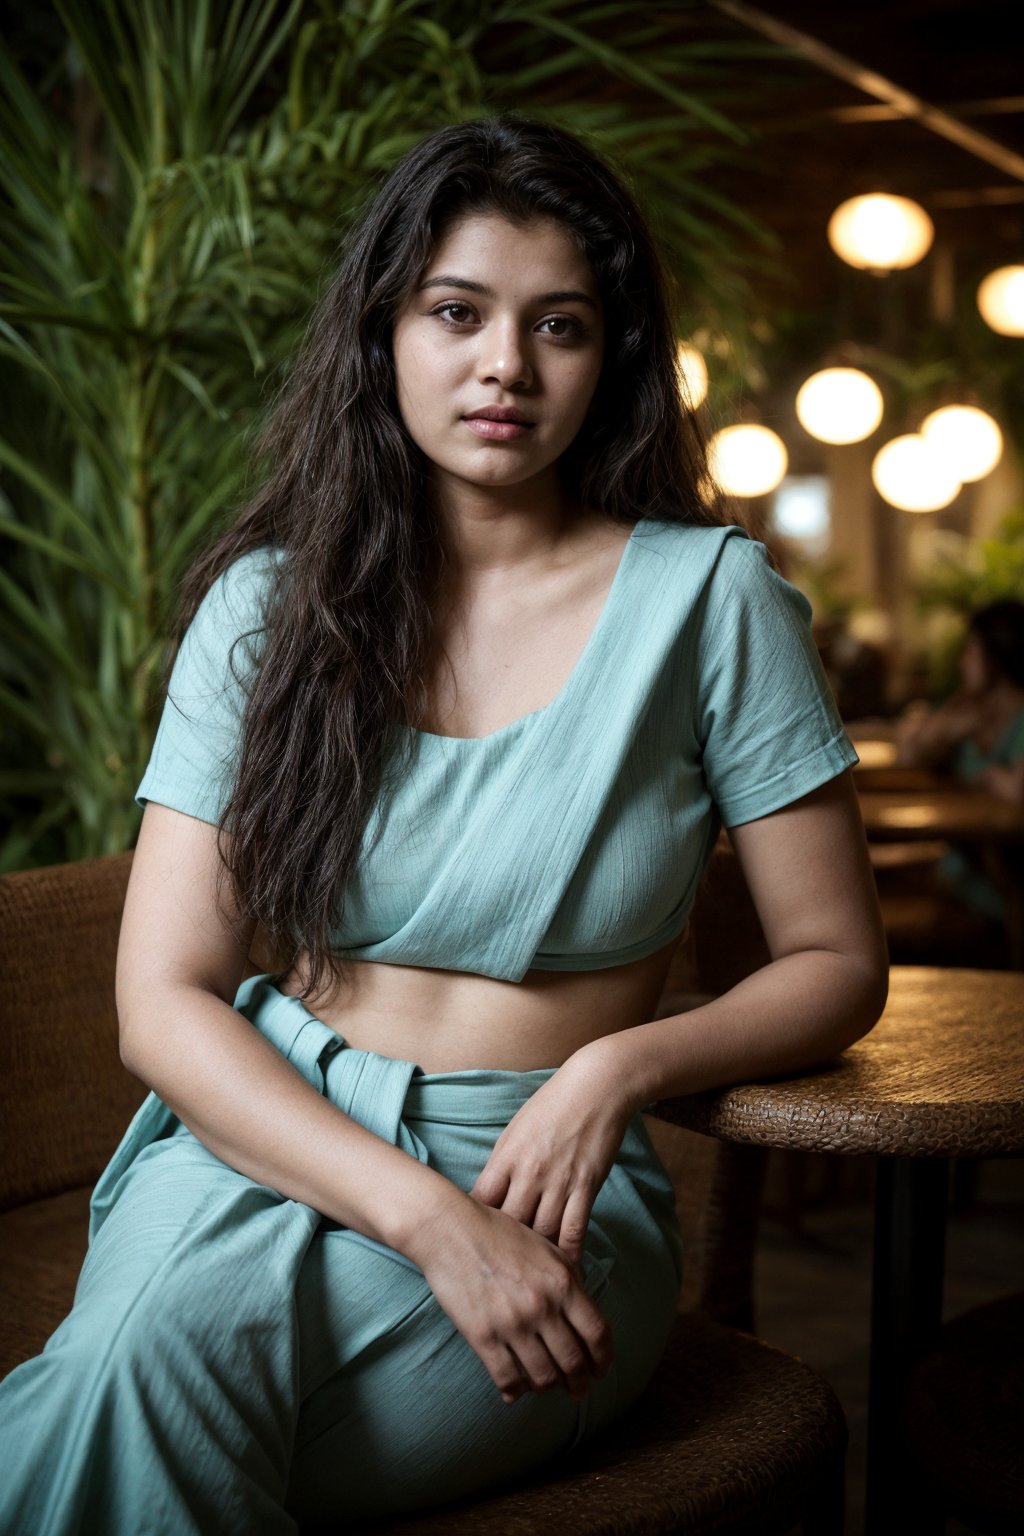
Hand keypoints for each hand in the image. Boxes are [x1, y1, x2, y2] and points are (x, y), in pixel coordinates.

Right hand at [416, 1194, 613, 1405]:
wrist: (451, 1229)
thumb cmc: (498, 1233)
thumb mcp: (546, 1248)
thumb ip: (569, 1280)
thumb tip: (582, 1315)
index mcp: (563, 1282)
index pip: (597, 1333)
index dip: (604, 1359)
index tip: (601, 1370)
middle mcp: (542, 1306)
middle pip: (574, 1362)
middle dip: (580, 1383)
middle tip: (579, 1390)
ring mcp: (512, 1323)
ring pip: (543, 1377)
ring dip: (550, 1388)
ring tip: (548, 1387)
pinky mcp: (483, 1336)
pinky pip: (508, 1378)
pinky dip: (515, 1391)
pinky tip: (515, 1390)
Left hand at [467, 1042, 637, 1265]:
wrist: (596, 1087)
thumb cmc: (553, 1105)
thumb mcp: (516, 1130)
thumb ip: (503, 1165)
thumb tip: (488, 1195)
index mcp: (505, 1157)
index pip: (479, 1201)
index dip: (472, 1225)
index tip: (471, 1242)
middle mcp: (528, 1172)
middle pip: (506, 1225)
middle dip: (500, 1250)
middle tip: (497, 1272)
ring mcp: (557, 1181)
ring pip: (539, 1234)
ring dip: (534, 1258)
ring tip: (528, 1279)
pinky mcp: (585, 1186)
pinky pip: (574, 1229)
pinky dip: (569, 1254)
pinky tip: (566, 1272)